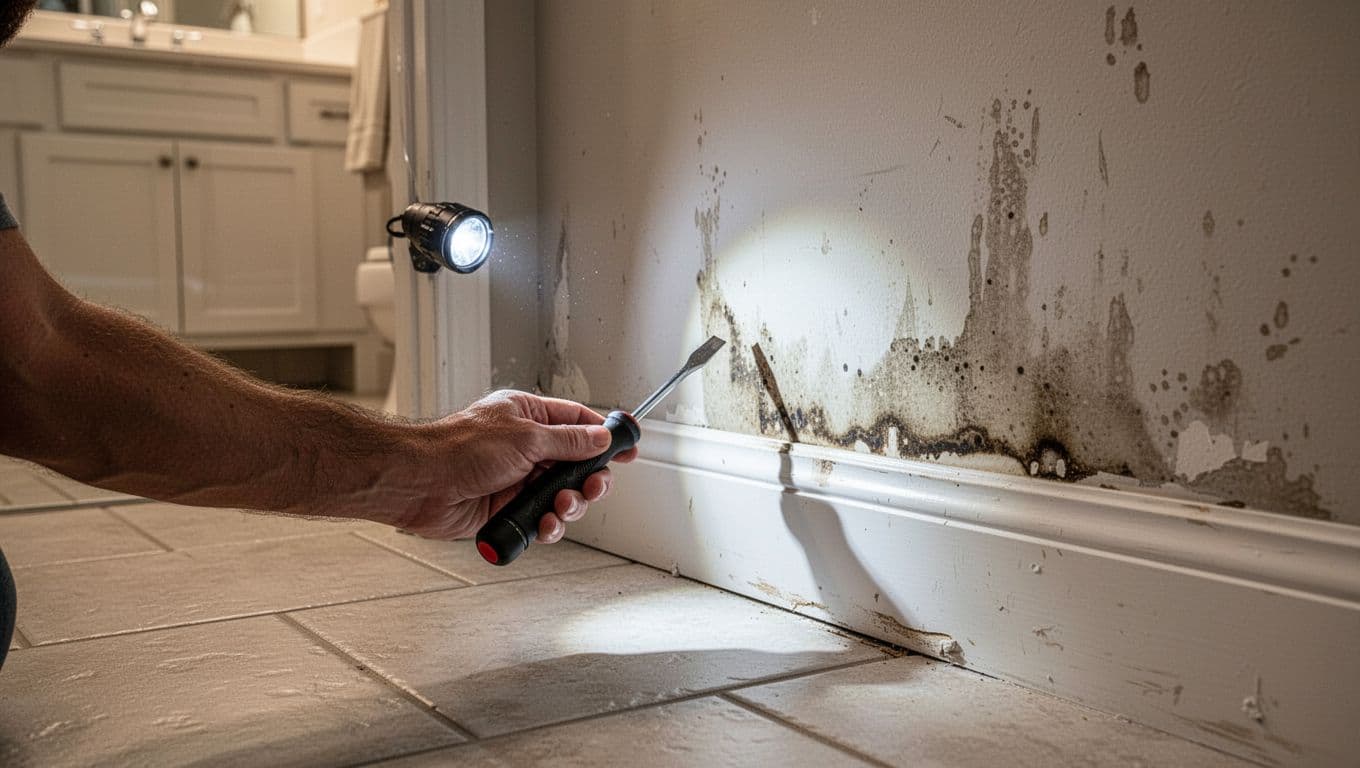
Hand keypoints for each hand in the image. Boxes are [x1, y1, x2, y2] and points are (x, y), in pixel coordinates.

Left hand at [389, 390, 636, 542]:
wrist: (420, 483)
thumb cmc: (458, 448)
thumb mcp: (525, 437)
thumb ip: (568, 441)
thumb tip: (599, 437)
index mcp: (529, 417)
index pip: (579, 423)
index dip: (605, 437)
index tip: (628, 449)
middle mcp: (526, 448)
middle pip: (576, 466)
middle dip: (589, 481)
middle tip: (593, 488)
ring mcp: (518, 480)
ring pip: (562, 497)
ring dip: (569, 506)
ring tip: (561, 508)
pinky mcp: (508, 509)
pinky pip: (541, 520)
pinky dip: (548, 526)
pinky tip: (544, 525)